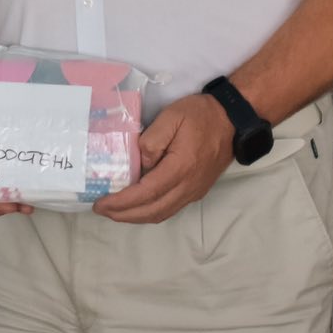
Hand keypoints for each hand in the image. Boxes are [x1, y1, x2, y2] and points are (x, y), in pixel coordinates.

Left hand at [92, 93, 232, 223]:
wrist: (232, 120)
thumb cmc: (200, 115)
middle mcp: (188, 186)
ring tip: (115, 211)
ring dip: (136, 217)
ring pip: (162, 214)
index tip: (101, 203)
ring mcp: (194, 192)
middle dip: (124, 215)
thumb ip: (151, 141)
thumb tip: (139, 164)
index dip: (121, 202)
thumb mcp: (172, 117)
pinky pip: (170, 209)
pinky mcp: (196, 191)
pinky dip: (150, 212)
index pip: (146, 194)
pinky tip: (137, 205)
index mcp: (180, 168)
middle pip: (152, 211)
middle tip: (102, 210)